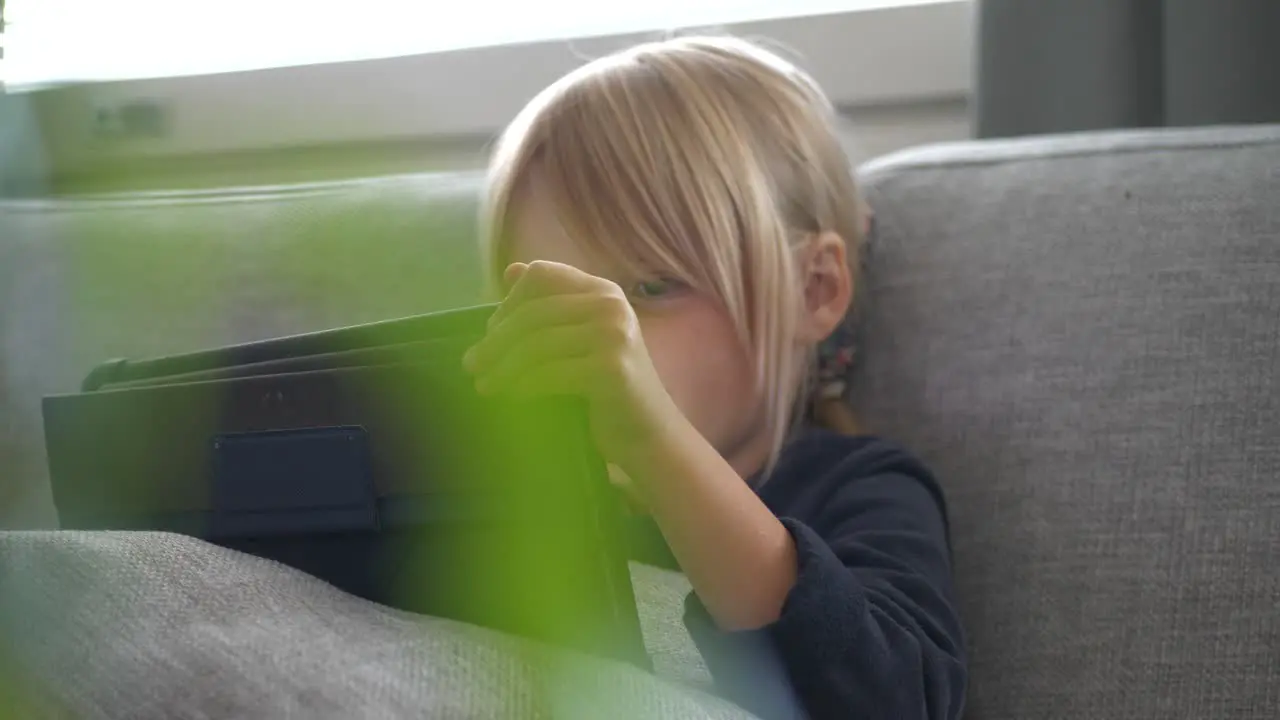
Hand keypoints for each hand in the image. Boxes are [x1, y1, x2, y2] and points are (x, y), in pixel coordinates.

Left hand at [462, 261, 681, 473]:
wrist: (649, 436)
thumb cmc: (609, 390)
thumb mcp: (581, 339)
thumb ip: (551, 305)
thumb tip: (511, 271)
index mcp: (604, 291)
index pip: (542, 275)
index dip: (510, 301)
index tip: (492, 332)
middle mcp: (612, 305)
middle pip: (534, 311)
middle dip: (496, 340)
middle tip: (472, 365)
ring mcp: (614, 335)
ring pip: (537, 343)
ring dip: (502, 366)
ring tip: (483, 384)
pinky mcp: (611, 369)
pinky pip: (549, 373)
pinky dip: (522, 386)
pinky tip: (510, 396)